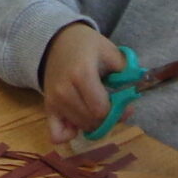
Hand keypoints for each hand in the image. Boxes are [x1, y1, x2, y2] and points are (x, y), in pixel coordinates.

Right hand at [39, 23, 127, 144]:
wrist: (57, 42)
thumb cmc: (87, 46)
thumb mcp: (111, 52)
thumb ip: (125, 75)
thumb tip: (130, 100)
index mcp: (81, 74)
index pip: (101, 110)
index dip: (117, 112)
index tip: (124, 104)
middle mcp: (64, 91)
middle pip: (91, 121)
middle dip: (107, 119)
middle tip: (113, 107)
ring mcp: (53, 101)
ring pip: (80, 127)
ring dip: (93, 124)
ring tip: (97, 108)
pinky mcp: (47, 108)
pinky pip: (57, 135)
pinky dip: (69, 135)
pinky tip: (78, 124)